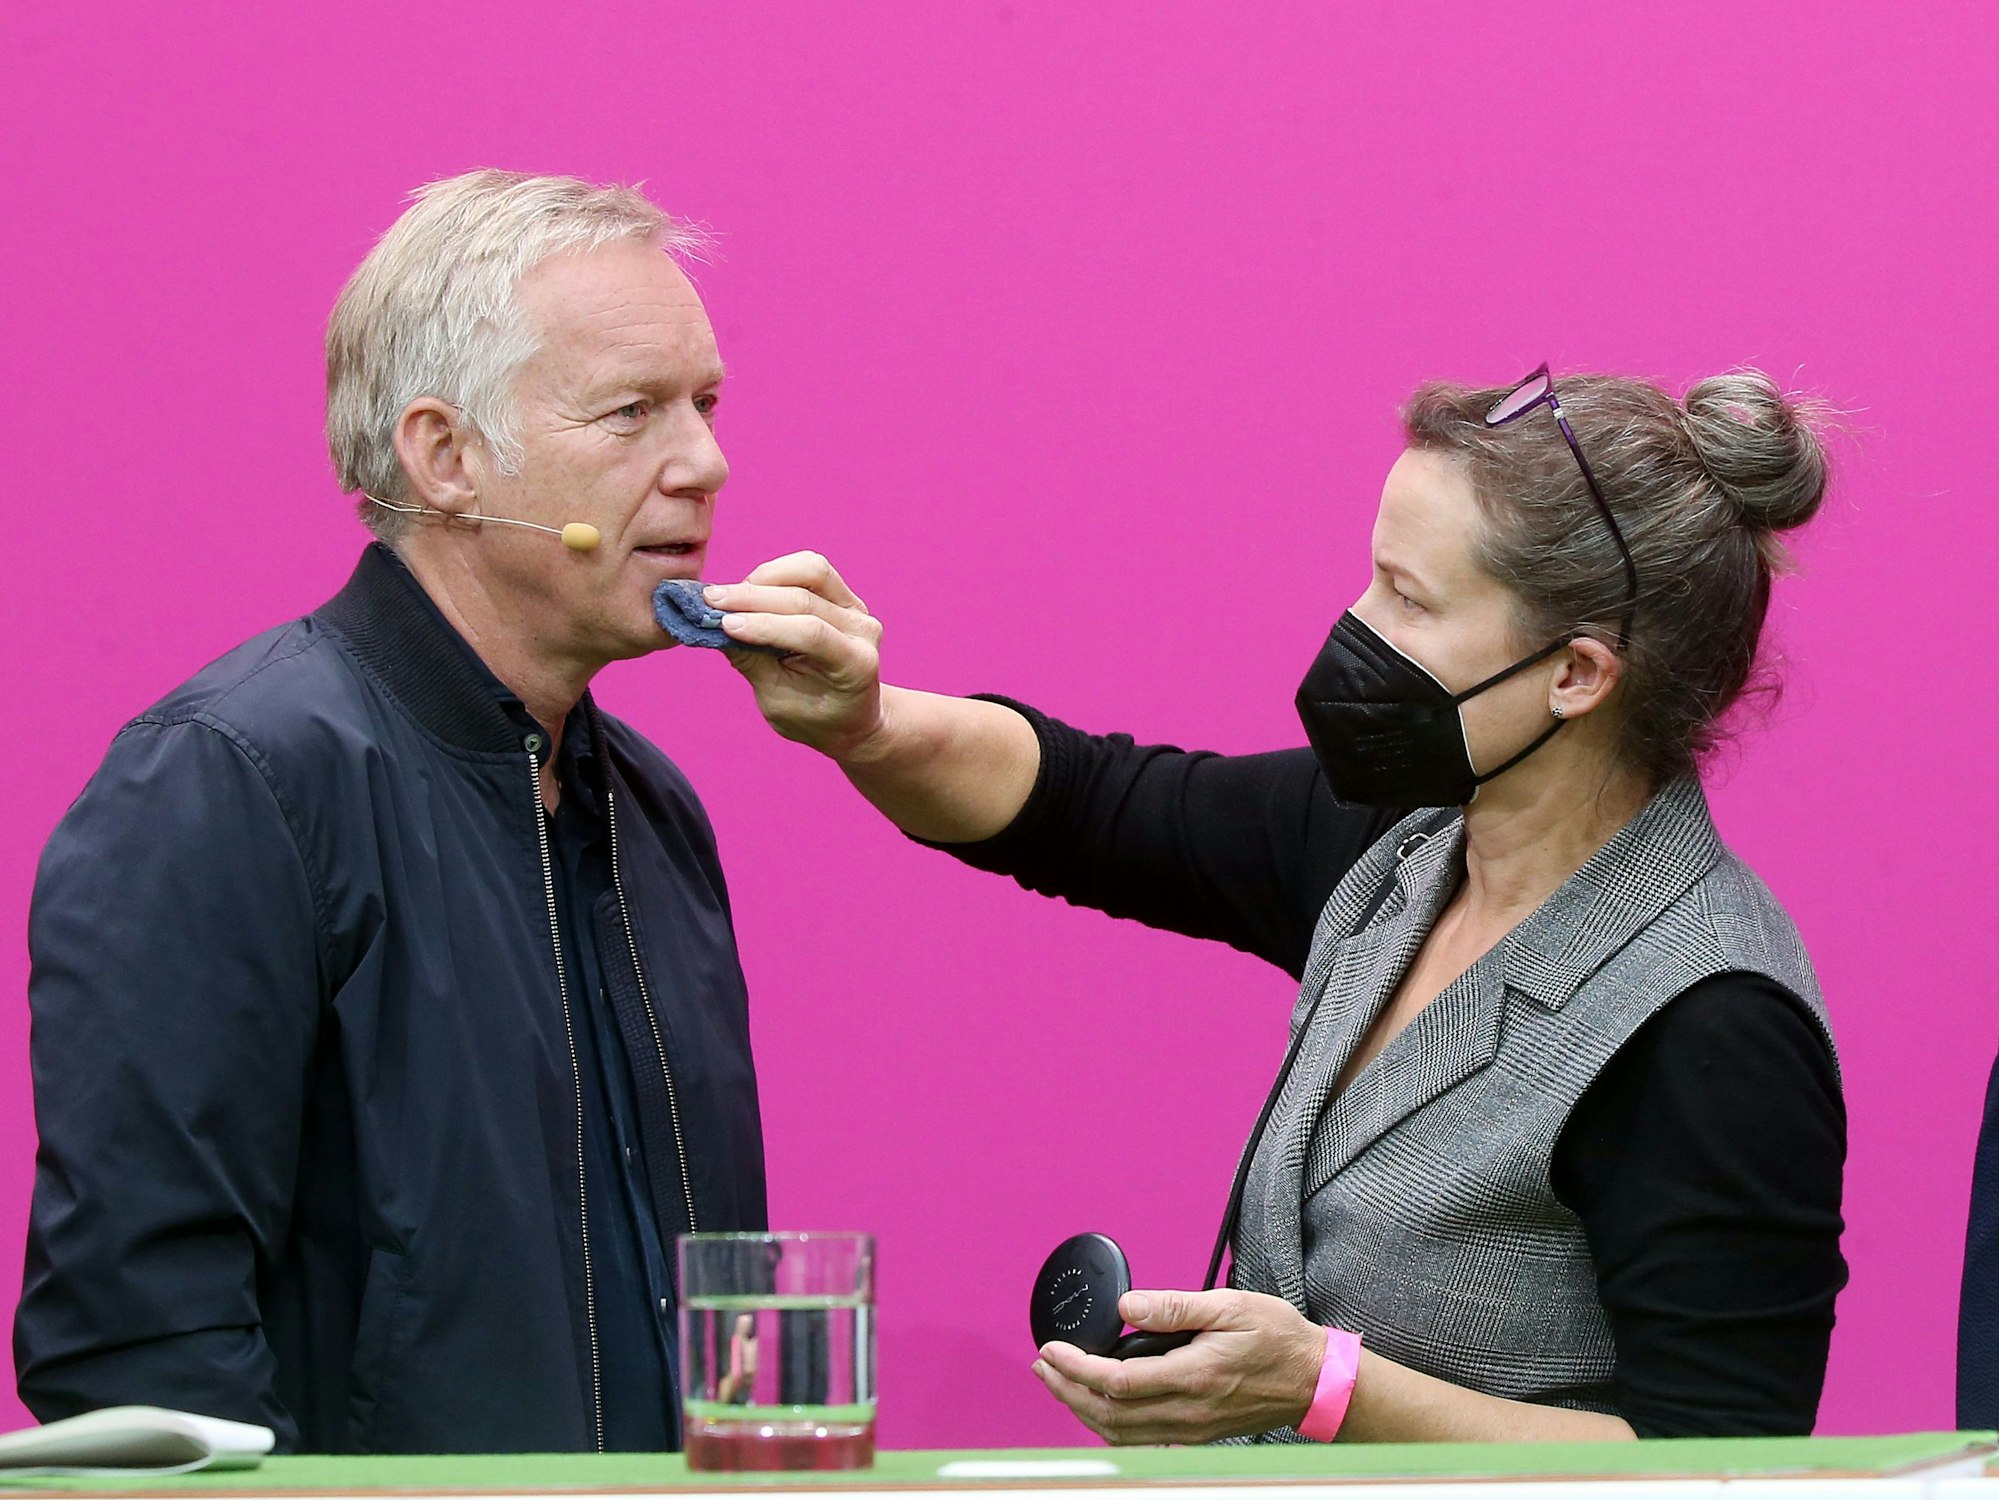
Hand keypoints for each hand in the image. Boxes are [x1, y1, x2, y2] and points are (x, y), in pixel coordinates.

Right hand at [703, 552, 887, 759]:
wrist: (849, 717)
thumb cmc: (813, 718)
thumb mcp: (778, 702)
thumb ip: (752, 663)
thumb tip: (715, 628)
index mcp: (856, 665)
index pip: (811, 633)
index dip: (765, 625)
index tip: (723, 624)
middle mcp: (864, 630)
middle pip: (806, 598)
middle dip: (753, 597)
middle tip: (710, 600)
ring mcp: (857, 609)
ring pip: (811, 571)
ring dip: (765, 578)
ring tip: (730, 595)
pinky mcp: (844, 595)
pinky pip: (810, 570)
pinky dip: (776, 574)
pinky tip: (750, 589)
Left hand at [1032, 1288, 1325, 1445]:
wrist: (1314, 1380)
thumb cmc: (1278, 1339)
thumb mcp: (1230, 1306)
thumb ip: (1174, 1307)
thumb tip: (1126, 1306)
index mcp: (1192, 1376)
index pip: (1116, 1382)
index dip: (1075, 1367)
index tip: (1051, 1349)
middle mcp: (1187, 1411)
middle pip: (1108, 1414)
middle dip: (1066, 1391)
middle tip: (1044, 1367)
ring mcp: (1190, 1428)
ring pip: (1121, 1433)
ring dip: (1082, 1409)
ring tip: (1060, 1383)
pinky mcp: (1196, 1434)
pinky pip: (1140, 1439)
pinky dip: (1110, 1424)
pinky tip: (1099, 1404)